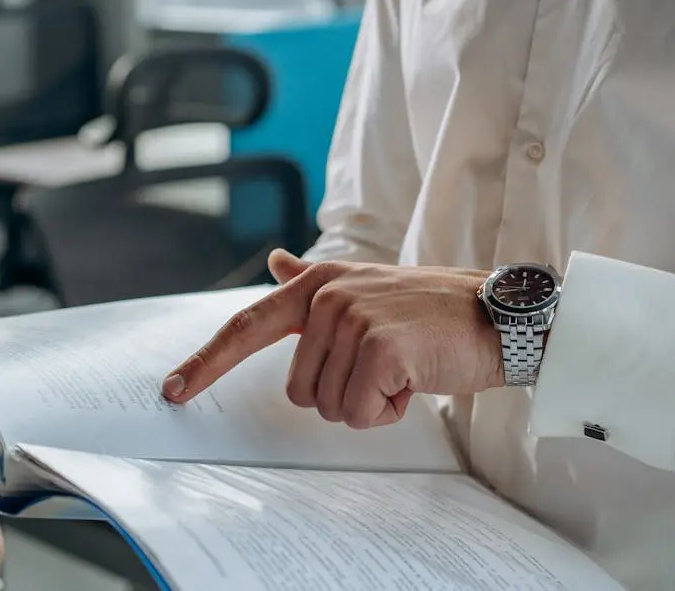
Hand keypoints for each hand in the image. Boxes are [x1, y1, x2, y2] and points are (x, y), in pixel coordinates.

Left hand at [162, 250, 502, 428]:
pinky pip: (358, 413)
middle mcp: (327, 297)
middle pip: (298, 390)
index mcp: (317, 285)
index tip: (174, 389)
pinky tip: (415, 379)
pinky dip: (389, 411)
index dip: (207, 361)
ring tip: (403, 369)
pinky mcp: (380, 348)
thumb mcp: (366, 286)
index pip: (246, 326)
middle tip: (385, 367)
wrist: (500, 315)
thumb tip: (277, 261)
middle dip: (341, 393)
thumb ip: (313, 279)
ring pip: (327, 406)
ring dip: (368, 402)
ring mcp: (353, 320)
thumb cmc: (432, 312)